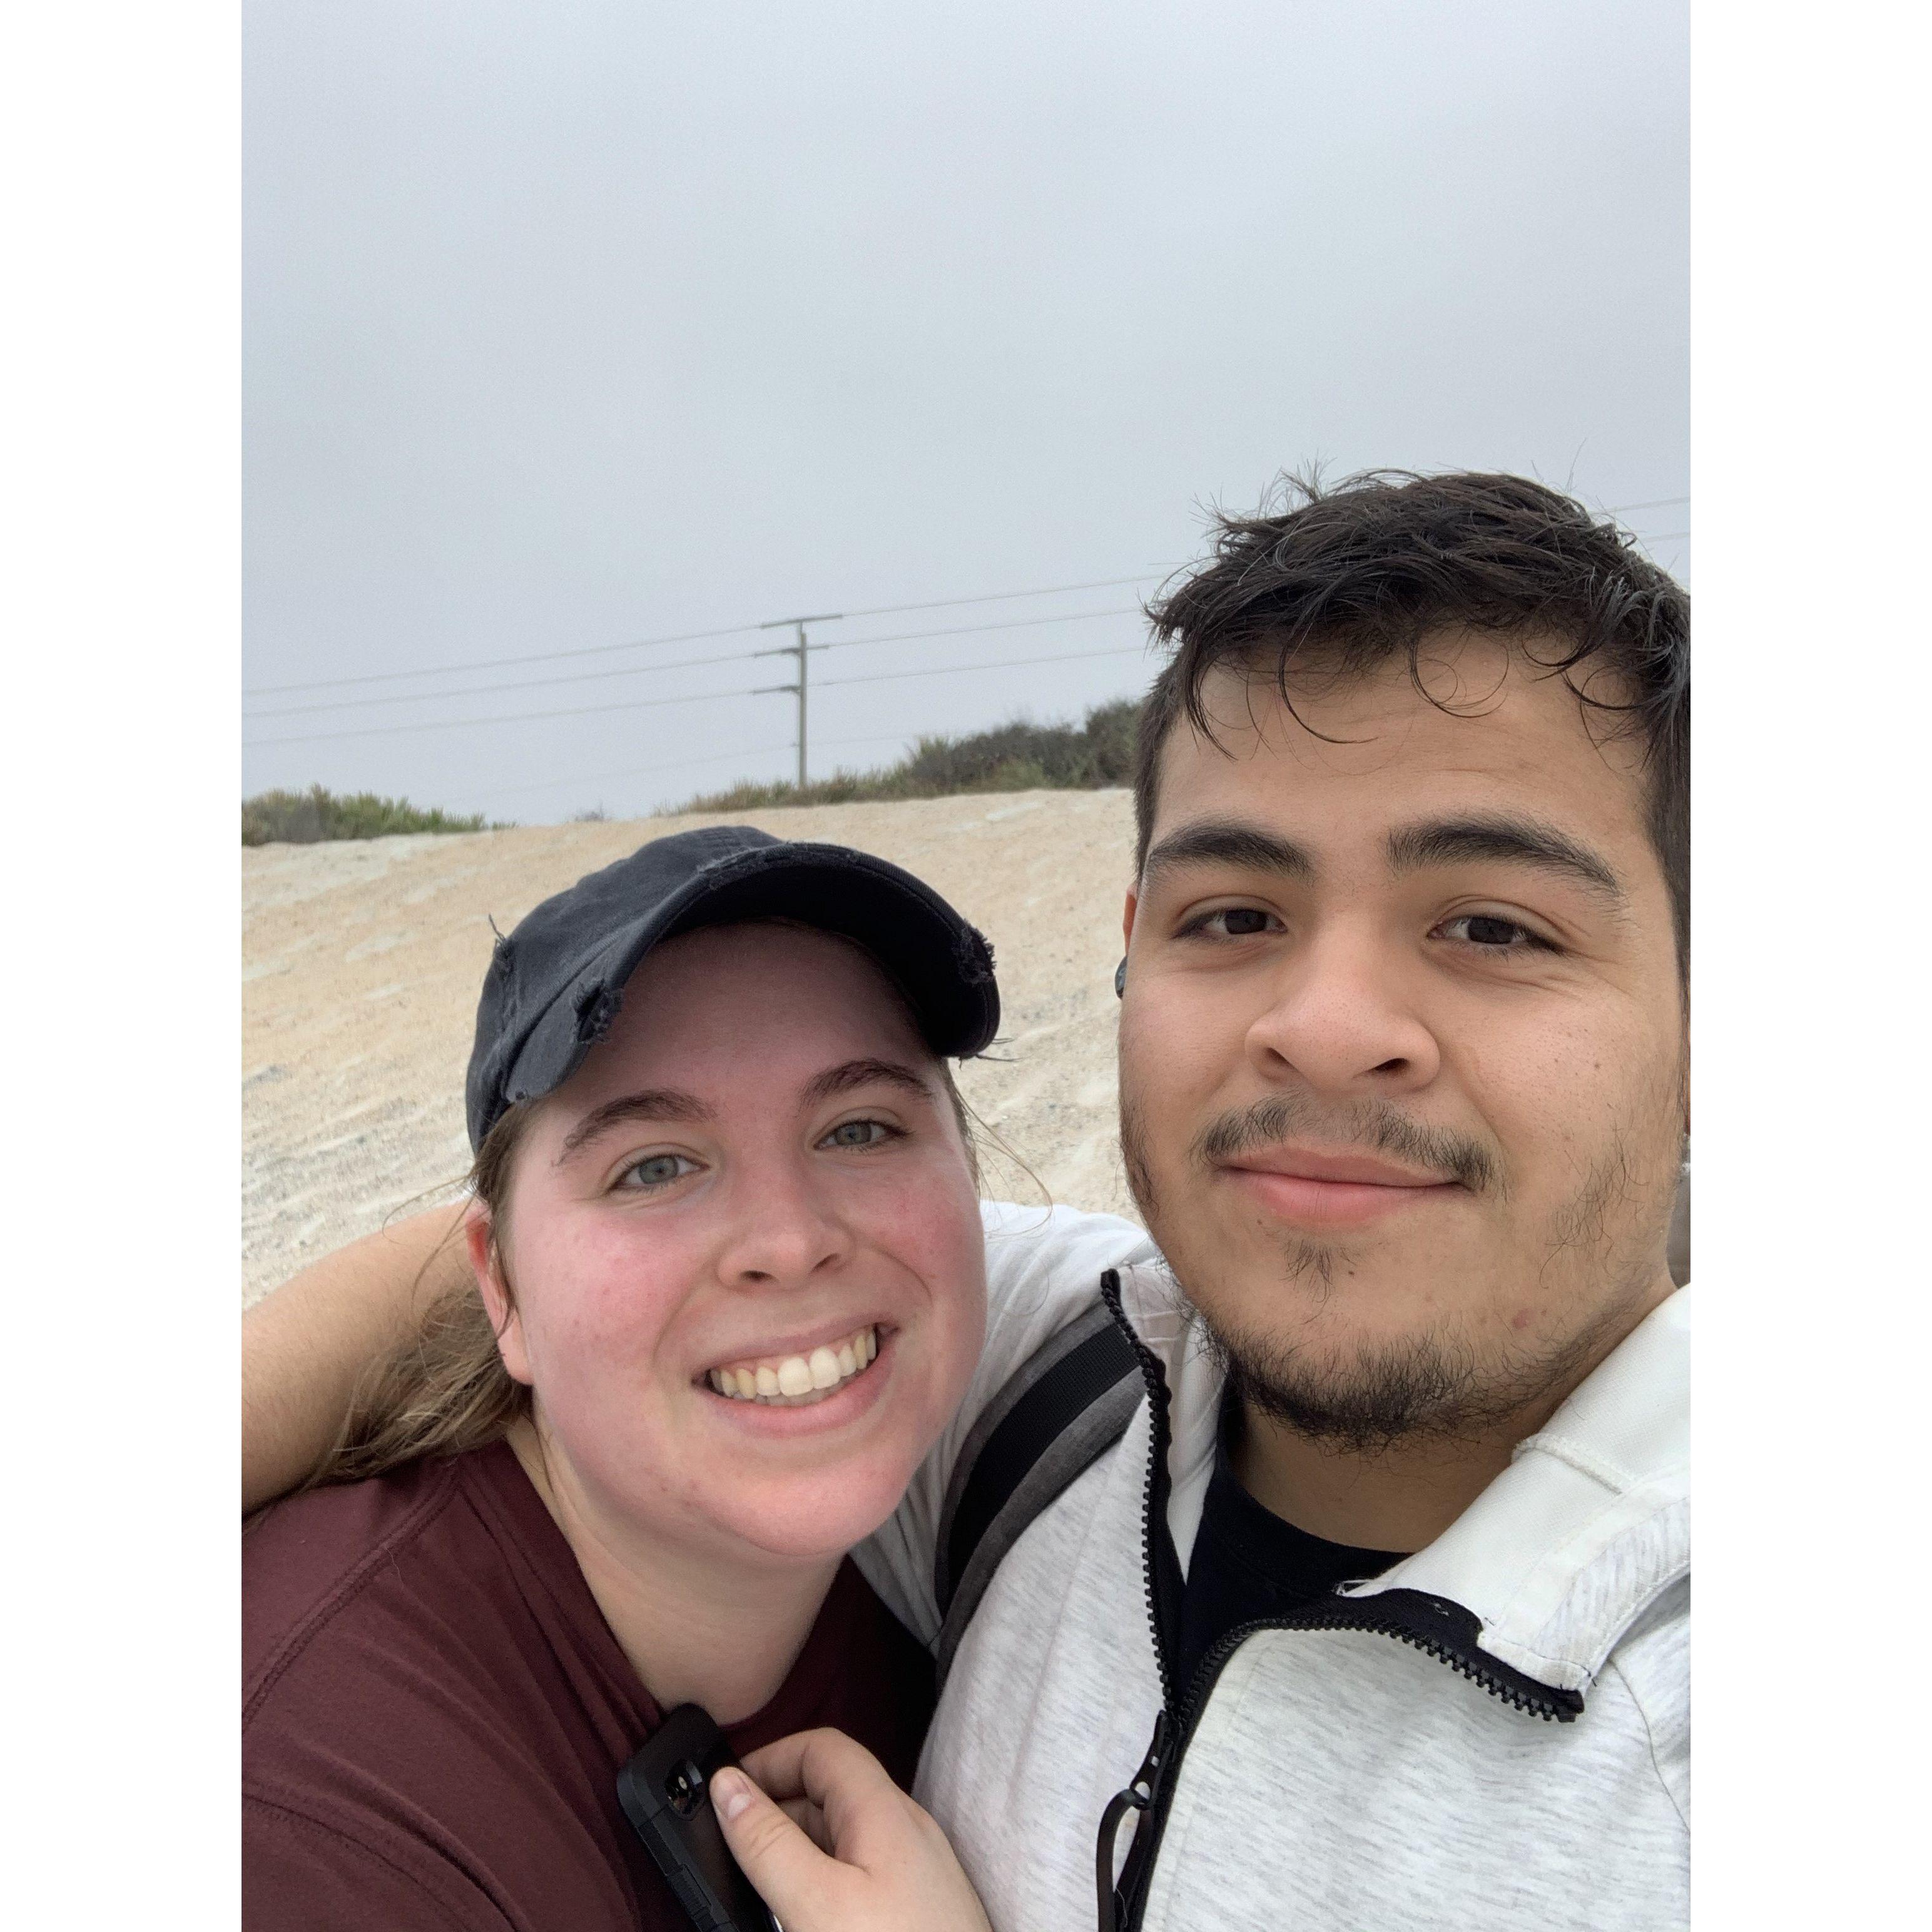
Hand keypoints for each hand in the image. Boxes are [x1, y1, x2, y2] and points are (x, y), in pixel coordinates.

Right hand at [711, 1728, 991, 1931]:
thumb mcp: (815, 1903)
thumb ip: (768, 1843)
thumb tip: (727, 1787)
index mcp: (885, 1811)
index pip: (823, 1748)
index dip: (771, 1759)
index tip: (727, 1793)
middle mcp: (906, 1830)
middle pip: (831, 1791)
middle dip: (776, 1809)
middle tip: (732, 1848)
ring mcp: (917, 1872)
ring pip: (844, 1836)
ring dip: (797, 1849)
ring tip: (759, 1887)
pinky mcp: (918, 1909)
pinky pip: (861, 1874)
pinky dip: (823, 1881)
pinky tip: (804, 1915)